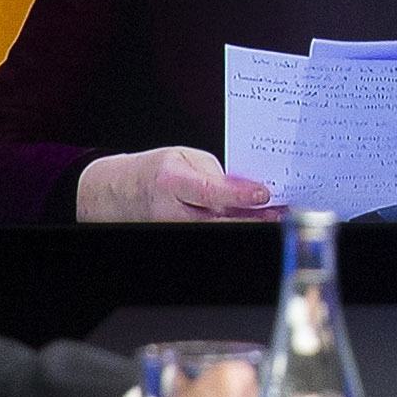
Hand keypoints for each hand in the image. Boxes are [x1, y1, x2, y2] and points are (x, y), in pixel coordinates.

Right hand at [77, 146, 278, 221]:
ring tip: (271, 219)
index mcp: (171, 182)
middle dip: (251, 218)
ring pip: (216, 232)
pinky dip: (231, 229)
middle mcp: (170, 211)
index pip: (209, 192)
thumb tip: (245, 189)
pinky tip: (250, 223)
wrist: (117, 193)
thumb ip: (214, 172)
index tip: (263, 195)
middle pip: (217, 221)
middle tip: (279, 214)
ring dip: (245, 226)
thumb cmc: (153, 170)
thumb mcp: (182, 157)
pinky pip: (209, 235)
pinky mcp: (178, 239)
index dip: (239, 195)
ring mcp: (172, 230)